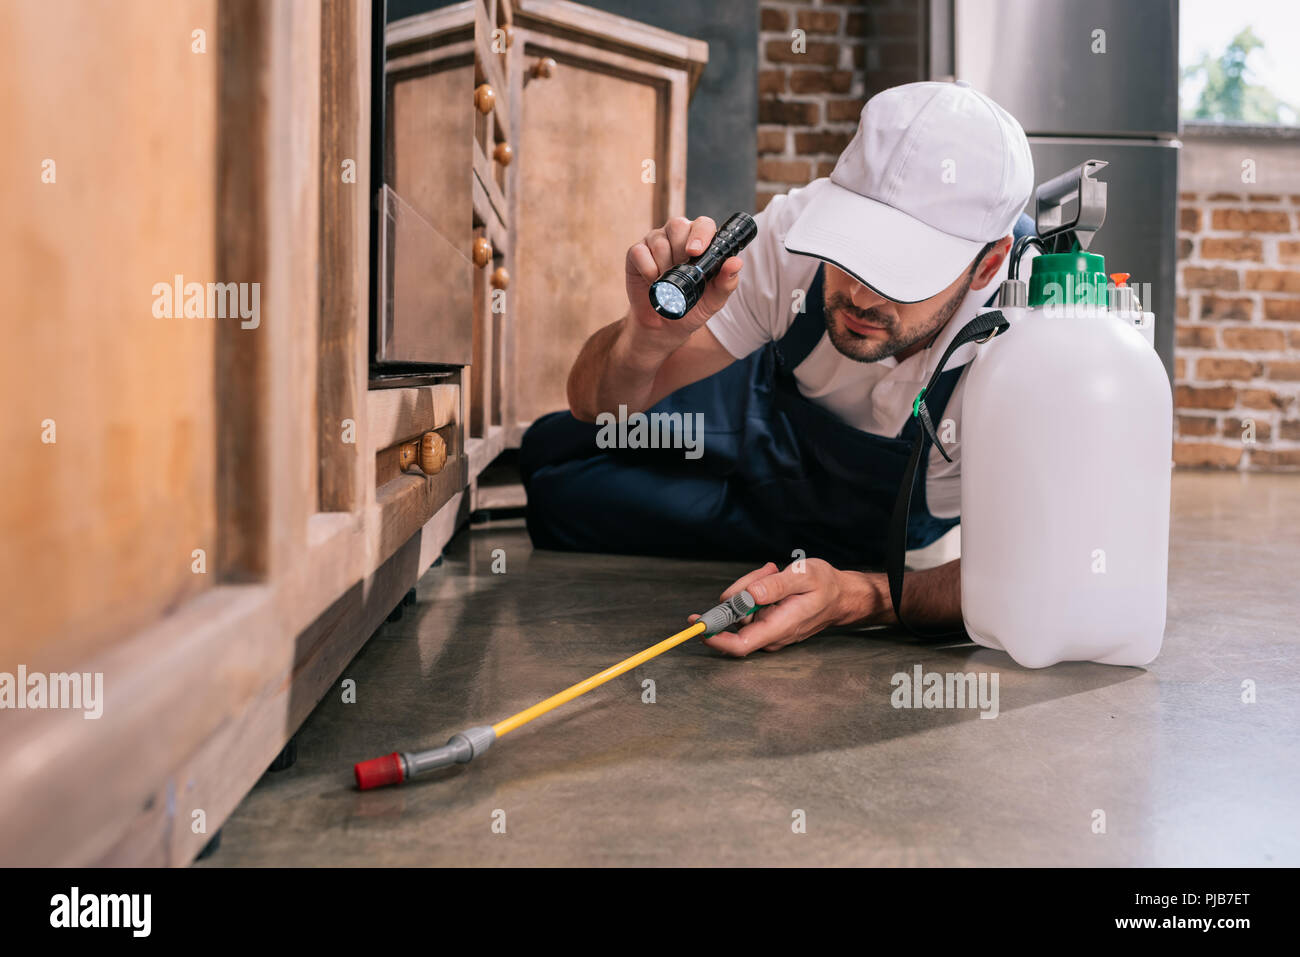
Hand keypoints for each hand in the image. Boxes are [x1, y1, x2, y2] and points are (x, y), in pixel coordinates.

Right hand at [624, 215, 743, 350]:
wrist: (664, 326)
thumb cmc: (692, 307)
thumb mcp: (714, 300)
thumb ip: (727, 281)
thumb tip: (736, 262)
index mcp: (701, 242)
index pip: (703, 224)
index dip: (700, 234)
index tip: (695, 252)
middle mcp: (678, 236)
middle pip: (677, 225)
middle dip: (680, 249)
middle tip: (680, 270)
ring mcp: (656, 242)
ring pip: (659, 240)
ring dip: (664, 265)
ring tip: (668, 282)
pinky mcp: (637, 253)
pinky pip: (640, 252)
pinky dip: (648, 269)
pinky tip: (652, 281)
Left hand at [693, 559, 855, 656]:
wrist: (841, 596)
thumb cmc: (825, 586)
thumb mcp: (803, 576)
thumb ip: (774, 585)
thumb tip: (748, 595)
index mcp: (779, 628)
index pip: (740, 645)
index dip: (715, 638)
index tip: (699, 624)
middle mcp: (770, 634)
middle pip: (736, 618)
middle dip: (742, 591)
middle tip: (767, 572)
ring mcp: (767, 630)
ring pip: (740, 608)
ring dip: (750, 586)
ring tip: (775, 573)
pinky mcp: (765, 622)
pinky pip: (748, 606)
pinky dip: (755, 589)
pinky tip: (773, 579)